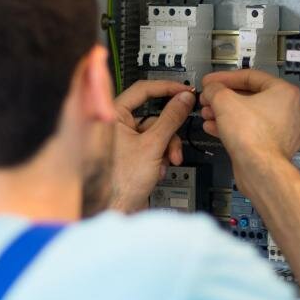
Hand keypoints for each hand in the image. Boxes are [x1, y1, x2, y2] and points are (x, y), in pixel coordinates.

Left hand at [110, 81, 195, 212]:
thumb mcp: (152, 145)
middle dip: (169, 132)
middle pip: (154, 116)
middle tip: (178, 138)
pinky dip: (159, 157)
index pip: (143, 89)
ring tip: (167, 163)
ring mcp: (123, 141)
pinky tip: (157, 171)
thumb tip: (184, 99)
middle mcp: (116, 125)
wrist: (114, 210)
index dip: (167, 89)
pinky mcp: (130, 155)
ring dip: (166, 148)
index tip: (185, 91)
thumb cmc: (119, 182)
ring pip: (156, 134)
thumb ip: (171, 119)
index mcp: (113, 114)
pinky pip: (151, 147)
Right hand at [200, 70, 299, 193]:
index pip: (251, 77)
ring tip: (209, 114)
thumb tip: (211, 89)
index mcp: (285, 92)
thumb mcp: (224, 101)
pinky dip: (235, 128)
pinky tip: (215, 128)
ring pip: (251, 116)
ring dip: (227, 114)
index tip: (212, 82)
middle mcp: (290, 111)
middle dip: (225, 98)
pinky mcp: (276, 148)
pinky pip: (253, 132)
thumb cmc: (252, 136)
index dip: (225, 78)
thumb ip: (215, 89)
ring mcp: (285, 131)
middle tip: (209, 99)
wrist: (260, 169)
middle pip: (251, 97)